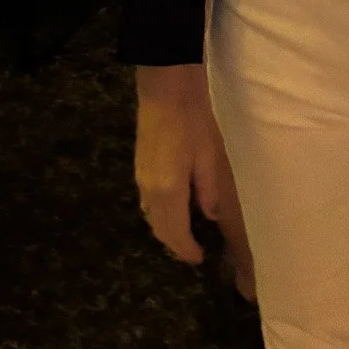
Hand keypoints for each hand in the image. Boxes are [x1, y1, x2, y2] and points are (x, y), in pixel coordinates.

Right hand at [134, 65, 227, 263]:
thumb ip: (208, 190)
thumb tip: (210, 216)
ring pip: (150, 217)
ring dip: (165, 230)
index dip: (187, 250)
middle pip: (159, 229)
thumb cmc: (192, 120)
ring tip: (185, 233)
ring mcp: (141, 179)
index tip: (200, 259)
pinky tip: (172, 209)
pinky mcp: (139, 167)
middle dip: (175, 244)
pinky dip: (158, 214)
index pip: (176, 233)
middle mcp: (150, 191)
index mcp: (169, 191)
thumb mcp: (208, 156)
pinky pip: (146, 203)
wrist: (165, 90)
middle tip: (193, 250)